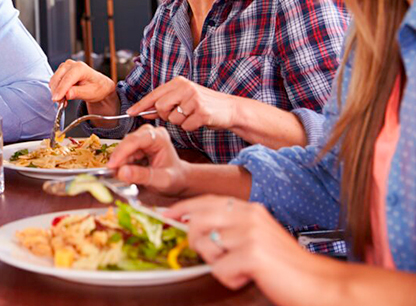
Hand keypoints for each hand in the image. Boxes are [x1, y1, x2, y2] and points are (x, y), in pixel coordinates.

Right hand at [49, 60, 116, 104]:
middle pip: (58, 79)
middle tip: (60, 104)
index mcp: (81, 68)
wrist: (99, 85)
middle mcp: (71, 65)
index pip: (67, 79)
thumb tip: (67, 94)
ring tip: (63, 101)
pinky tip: (63, 96)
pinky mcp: (61, 71)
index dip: (61, 90)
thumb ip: (78, 93)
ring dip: (56, 92)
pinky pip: (54, 81)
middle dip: (57, 92)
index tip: (56, 99)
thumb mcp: (90, 93)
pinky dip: (56, 90)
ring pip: (54, 80)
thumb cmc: (97, 87)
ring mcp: (65, 67)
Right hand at [107, 124, 188, 194]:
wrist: (179, 180)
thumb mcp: (161, 180)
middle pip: (127, 143)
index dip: (121, 152)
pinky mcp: (135, 146)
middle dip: (119, 159)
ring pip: (122, 149)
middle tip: (114, 174)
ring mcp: (142, 139)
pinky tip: (123, 173)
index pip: (135, 140)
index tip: (112, 165)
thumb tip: (122, 172)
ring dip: (119, 163)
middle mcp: (149, 134)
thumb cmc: (175, 178)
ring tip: (121, 176)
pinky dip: (121, 164)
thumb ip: (143, 176)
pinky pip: (123, 154)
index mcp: (159, 137)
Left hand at [128, 76, 237, 131]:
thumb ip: (164, 103)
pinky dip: (190, 127)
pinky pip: (185, 126)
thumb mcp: (183, 98)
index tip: (131, 113)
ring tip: (192, 115)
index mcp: (179, 82)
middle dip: (165, 115)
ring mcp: (194, 99)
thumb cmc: (204, 104)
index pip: (154, 94)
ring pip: (173, 119)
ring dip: (181, 122)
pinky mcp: (202, 112)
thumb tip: (143, 112)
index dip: (141, 105)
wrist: (230, 109)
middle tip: (179, 114)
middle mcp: (185, 88)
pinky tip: (199, 120)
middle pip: (160, 107)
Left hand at [165, 196, 319, 302]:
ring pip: (205, 246)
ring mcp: (250, 234)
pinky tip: (249, 277)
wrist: (319, 283)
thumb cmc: (285, 265)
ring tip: (241, 267)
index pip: (207, 201)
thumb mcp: (257, 237)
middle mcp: (249, 216)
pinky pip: (219, 270)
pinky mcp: (252, 254)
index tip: (167, 215)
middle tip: (216, 257)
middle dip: (196, 242)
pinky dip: (231, 279)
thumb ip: (231, 228)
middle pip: (197, 221)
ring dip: (218, 264)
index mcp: (250, 209)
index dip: (183, 208)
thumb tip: (194, 226)